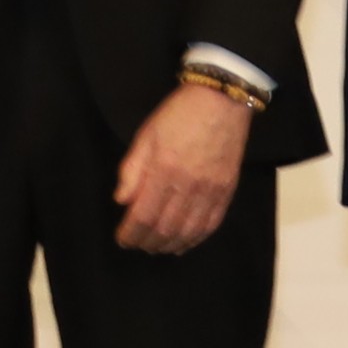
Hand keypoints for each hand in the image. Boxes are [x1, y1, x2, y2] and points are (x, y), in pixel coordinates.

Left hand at [112, 77, 251, 255]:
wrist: (222, 100)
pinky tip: (183, 243)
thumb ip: (132, 169)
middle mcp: (188, 186)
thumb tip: (121, 200)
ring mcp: (210, 190)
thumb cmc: (179, 114)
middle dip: (147, 242)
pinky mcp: (226, 191)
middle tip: (137, 244)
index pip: (143, 216)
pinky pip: (211, 224)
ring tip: (157, 247)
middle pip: (165, 229)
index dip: (130, 233)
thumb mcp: (146, 135)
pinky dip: (195, 239)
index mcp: (164, 170)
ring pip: (188, 231)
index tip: (122, 238)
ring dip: (169, 245)